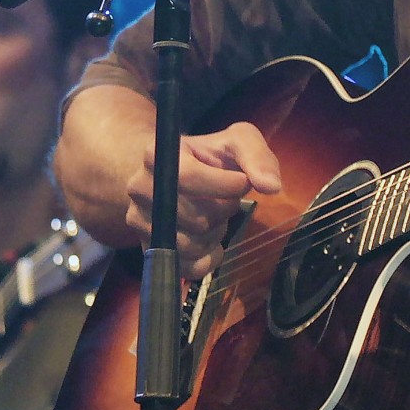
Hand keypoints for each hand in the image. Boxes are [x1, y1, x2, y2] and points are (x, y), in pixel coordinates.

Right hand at [125, 121, 282, 277]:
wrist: (176, 175)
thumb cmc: (209, 157)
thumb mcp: (237, 143)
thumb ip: (256, 157)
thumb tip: (271, 186)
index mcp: (157, 155)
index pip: (188, 177)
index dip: (224, 186)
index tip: (242, 182)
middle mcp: (139, 188)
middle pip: (195, 217)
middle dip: (223, 211)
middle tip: (226, 200)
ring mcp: (140, 220)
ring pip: (190, 245)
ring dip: (215, 234)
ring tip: (216, 217)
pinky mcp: (149, 248)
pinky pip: (187, 267)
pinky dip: (208, 257)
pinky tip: (210, 239)